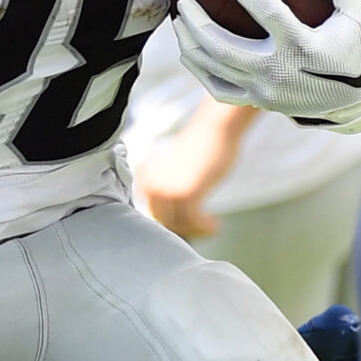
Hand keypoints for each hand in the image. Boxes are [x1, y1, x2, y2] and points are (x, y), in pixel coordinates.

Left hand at [136, 99, 253, 239]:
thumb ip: (168, 188)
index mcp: (145, 177)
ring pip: (178, 225)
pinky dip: (205, 228)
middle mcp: (151, 185)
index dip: (170, 222)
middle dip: (184, 228)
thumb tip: (173, 219)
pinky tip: (215, 225)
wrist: (215, 129)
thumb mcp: (175, 168)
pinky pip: (193, 223)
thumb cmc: (201, 147)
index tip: (187, 225)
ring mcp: (166, 191)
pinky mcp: (185, 195)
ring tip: (211, 226)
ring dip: (197, 230)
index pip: (151, 211)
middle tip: (202, 228)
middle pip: (163, 222)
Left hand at [172, 0, 360, 132]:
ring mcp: (266, 93)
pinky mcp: (258, 104)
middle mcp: (280, 73)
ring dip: (190, 44)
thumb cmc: (358, 44)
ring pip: (215, 69)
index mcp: (304, 47)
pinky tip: (188, 50)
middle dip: (198, 23)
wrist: (359, 100)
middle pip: (225, 48)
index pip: (269, 14)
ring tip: (178, 19)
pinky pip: (219, 89)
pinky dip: (200, 70)